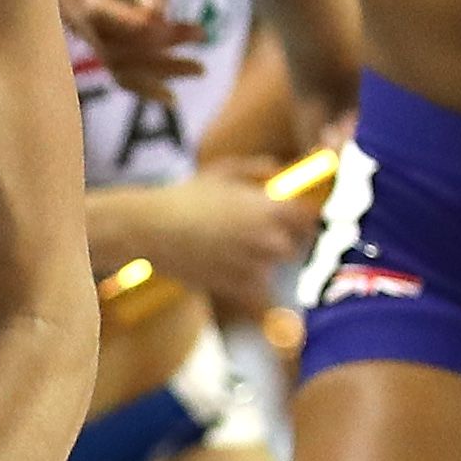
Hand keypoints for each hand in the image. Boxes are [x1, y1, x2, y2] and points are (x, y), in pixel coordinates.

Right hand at [58, 0, 205, 100]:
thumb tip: (155, 19)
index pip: (96, 10)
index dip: (131, 26)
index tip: (171, 26)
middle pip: (104, 38)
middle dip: (152, 47)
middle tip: (200, 33)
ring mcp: (82, 20)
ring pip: (113, 59)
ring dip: (156, 69)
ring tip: (200, 67)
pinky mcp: (100, 37)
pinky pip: (117, 68)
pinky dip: (145, 83)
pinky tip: (171, 97)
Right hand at [132, 175, 328, 315]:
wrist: (151, 229)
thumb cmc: (185, 196)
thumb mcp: (223, 171)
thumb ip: (257, 169)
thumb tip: (278, 170)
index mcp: (270, 209)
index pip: (309, 220)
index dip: (304, 220)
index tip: (297, 221)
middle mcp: (268, 240)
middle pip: (294, 248)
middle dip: (283, 243)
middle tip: (260, 235)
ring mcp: (253, 266)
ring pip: (272, 269)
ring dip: (261, 263)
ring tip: (233, 249)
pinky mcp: (235, 288)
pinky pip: (255, 291)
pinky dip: (246, 283)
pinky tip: (226, 267)